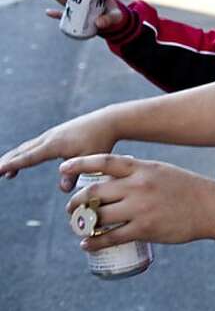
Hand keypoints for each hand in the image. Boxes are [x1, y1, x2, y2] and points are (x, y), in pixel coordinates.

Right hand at [0, 110, 118, 187]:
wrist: (108, 121)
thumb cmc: (101, 140)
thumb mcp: (91, 158)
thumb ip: (76, 173)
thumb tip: (63, 189)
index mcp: (55, 144)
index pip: (29, 157)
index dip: (12, 165)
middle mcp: (49, 138)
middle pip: (22, 151)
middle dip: (6, 162)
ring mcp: (51, 135)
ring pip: (26, 147)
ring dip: (13, 158)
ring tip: (2, 171)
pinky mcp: (55, 135)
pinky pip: (34, 145)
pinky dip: (24, 153)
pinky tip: (22, 161)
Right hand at [44, 0, 126, 31]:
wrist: (113, 24)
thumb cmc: (115, 16)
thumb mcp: (115, 17)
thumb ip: (109, 19)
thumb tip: (98, 23)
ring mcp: (80, 7)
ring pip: (66, 1)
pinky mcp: (76, 17)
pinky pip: (65, 15)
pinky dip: (57, 14)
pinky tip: (48, 12)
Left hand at [63, 154, 214, 248]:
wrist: (212, 207)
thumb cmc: (186, 188)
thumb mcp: (161, 171)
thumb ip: (137, 174)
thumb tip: (110, 181)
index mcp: (142, 168)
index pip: (103, 162)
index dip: (79, 164)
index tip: (62, 169)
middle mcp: (138, 186)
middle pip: (94, 193)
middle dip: (76, 203)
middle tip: (71, 209)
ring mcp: (141, 208)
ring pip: (98, 216)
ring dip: (82, 224)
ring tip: (78, 227)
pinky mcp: (145, 229)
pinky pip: (111, 237)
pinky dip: (94, 242)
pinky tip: (87, 245)